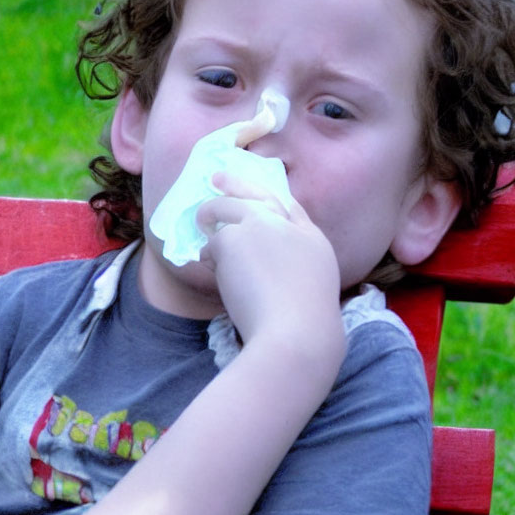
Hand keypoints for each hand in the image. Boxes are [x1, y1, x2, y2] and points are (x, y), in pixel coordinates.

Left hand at [197, 172, 343, 354]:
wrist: (296, 335)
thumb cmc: (305, 327)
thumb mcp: (312, 289)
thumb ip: (292, 266)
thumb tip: (262, 258)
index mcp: (314, 239)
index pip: (291, 206)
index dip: (270, 196)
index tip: (254, 190)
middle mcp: (289, 226)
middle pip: (258, 195)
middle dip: (235, 184)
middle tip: (217, 179)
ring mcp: (261, 226)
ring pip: (227, 210)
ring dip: (210, 216)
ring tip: (200, 223)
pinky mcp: (233, 238)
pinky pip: (213, 242)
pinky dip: (208, 254)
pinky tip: (208, 264)